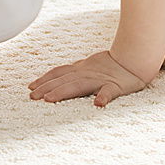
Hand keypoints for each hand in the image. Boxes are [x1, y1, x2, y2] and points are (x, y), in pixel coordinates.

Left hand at [28, 50, 149, 106]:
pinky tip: (98, 105)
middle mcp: (87, 74)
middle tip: (32, 96)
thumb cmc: (109, 67)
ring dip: (63, 91)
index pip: (59, 73)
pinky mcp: (115, 86)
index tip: (30, 87)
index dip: (45, 79)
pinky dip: (103, 97)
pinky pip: (109, 92)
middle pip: (64, 80)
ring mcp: (100, 80)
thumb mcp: (87, 67)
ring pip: (79, 86)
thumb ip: (72, 73)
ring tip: (50, 99)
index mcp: (80, 70)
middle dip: (47, 88)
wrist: (134, 60)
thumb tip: (53, 78)